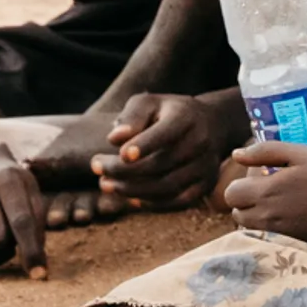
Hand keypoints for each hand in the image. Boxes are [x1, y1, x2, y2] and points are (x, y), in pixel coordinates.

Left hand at [91, 89, 238, 208]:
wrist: (210, 125)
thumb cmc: (168, 113)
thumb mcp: (149, 103)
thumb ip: (131, 116)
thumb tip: (114, 139)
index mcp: (186, 117)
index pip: (165, 133)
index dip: (143, 146)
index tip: (120, 154)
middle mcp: (200, 142)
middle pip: (161, 164)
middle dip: (123, 170)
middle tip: (96, 168)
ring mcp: (205, 166)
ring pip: (167, 186)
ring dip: (132, 190)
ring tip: (106, 185)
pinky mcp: (205, 185)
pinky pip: (177, 201)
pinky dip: (151, 204)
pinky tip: (129, 198)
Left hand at [220, 140, 306, 247]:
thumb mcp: (300, 153)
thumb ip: (265, 151)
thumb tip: (235, 155)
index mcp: (265, 192)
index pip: (231, 194)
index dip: (244, 182)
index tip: (263, 176)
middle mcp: (266, 218)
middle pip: (237, 214)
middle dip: (247, 201)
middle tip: (272, 190)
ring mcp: (277, 236)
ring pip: (250, 229)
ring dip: (257, 217)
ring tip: (281, 204)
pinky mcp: (289, 246)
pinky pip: (266, 241)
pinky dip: (271, 230)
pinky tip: (292, 218)